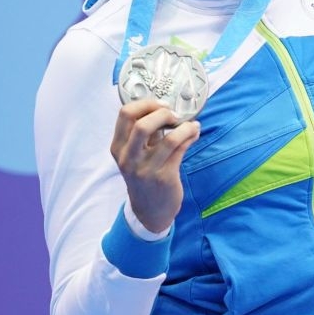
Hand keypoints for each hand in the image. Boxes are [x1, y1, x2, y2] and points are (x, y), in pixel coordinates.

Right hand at [110, 97, 200, 233]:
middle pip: (141, 124)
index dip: (146, 104)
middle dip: (162, 113)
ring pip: (167, 138)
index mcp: (118, 147)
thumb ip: (144, 133)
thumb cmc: (145, 175)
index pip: (125, 114)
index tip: (161, 105)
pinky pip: (180, 149)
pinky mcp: (164, 176)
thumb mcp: (136, 154)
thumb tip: (163, 108)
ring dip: (185, 126)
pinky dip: (190, 136)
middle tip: (175, 115)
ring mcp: (145, 168)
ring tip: (191, 125)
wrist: (149, 210)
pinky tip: (194, 133)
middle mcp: (128, 157)